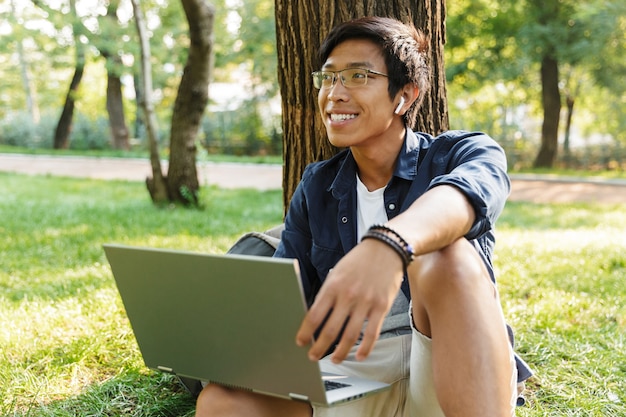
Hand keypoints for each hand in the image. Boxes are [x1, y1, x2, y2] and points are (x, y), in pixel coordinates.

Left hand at [295, 239, 404, 362]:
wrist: (385, 249)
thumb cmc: (358, 261)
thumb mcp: (336, 272)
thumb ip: (328, 293)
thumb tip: (316, 315)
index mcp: (333, 286)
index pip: (314, 315)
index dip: (306, 332)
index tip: (301, 342)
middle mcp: (348, 296)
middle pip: (330, 330)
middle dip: (319, 347)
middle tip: (313, 356)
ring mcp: (366, 302)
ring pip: (350, 335)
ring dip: (341, 352)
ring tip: (335, 359)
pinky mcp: (382, 307)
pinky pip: (372, 333)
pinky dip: (365, 348)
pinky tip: (359, 356)